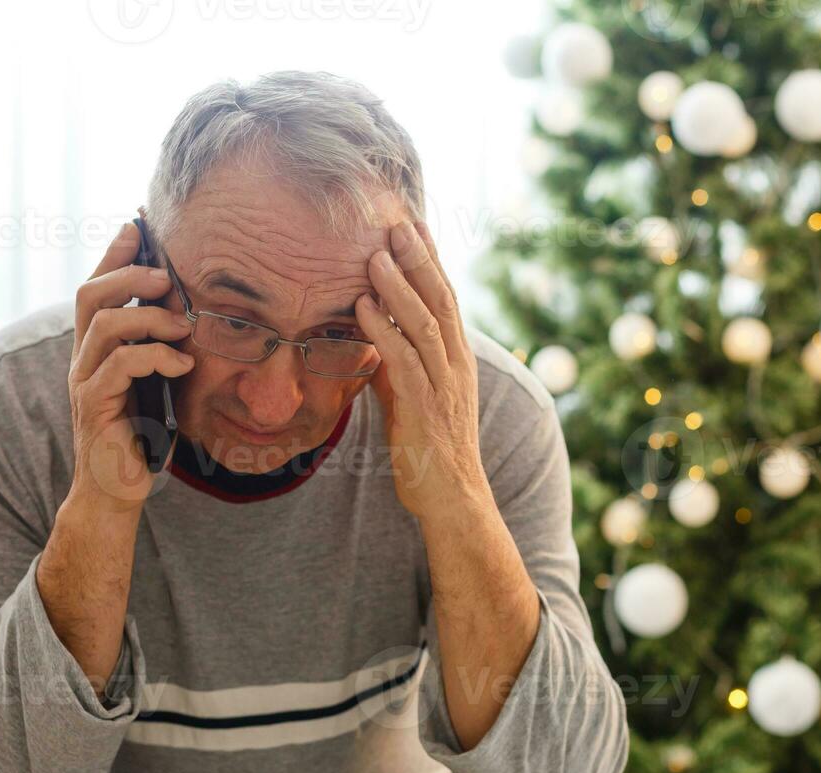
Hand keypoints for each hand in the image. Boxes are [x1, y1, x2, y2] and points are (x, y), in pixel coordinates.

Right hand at [68, 222, 196, 511]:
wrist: (116, 491)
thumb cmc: (141, 437)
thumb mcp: (157, 384)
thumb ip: (163, 349)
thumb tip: (194, 313)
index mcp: (96, 348)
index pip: (97, 288)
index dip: (114, 254)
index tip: (138, 226)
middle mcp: (84, 358)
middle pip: (90, 294)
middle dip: (129, 274)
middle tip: (166, 275)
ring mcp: (85, 381)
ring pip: (105, 324)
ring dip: (150, 316)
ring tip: (185, 327)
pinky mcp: (95, 406)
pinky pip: (120, 366)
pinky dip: (156, 357)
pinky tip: (183, 366)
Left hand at [355, 221, 486, 522]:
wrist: (453, 500)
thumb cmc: (429, 450)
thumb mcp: (411, 396)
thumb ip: (396, 363)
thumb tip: (370, 333)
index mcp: (457, 360)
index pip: (446, 299)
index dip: (431, 261)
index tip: (415, 226)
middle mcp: (456, 366)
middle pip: (441, 301)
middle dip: (420, 260)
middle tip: (399, 223)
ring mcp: (444, 386)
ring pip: (425, 325)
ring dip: (399, 288)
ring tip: (376, 257)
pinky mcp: (426, 409)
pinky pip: (405, 362)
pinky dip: (383, 331)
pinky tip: (363, 309)